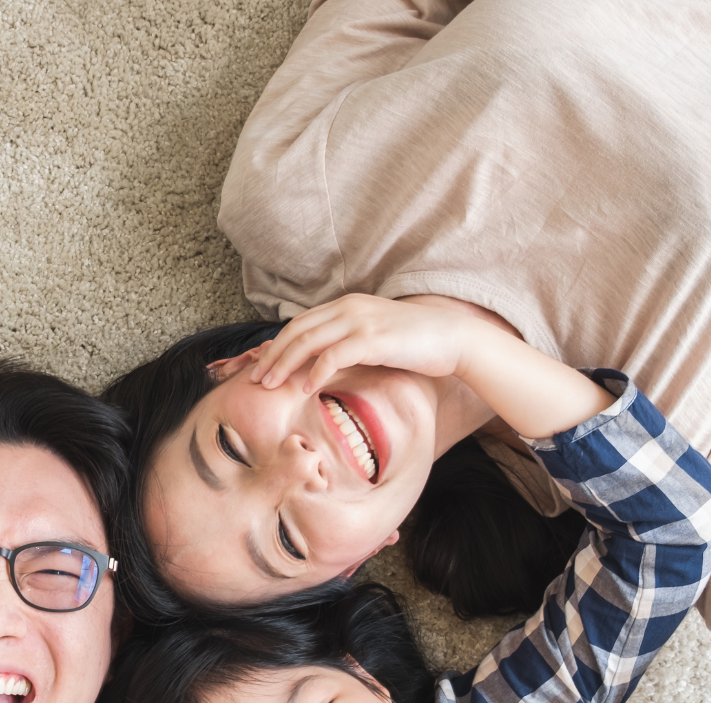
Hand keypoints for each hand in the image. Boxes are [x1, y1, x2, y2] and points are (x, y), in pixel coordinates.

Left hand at [247, 294, 473, 392]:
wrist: (454, 338)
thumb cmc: (416, 343)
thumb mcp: (375, 337)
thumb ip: (349, 342)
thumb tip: (324, 364)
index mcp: (347, 305)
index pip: (301, 323)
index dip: (278, 344)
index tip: (263, 365)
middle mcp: (348, 308)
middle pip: (297, 330)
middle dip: (272, 355)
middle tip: (256, 378)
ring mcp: (359, 321)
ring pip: (308, 341)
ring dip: (284, 364)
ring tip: (270, 385)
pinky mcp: (372, 339)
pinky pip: (333, 355)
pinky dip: (315, 372)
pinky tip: (305, 388)